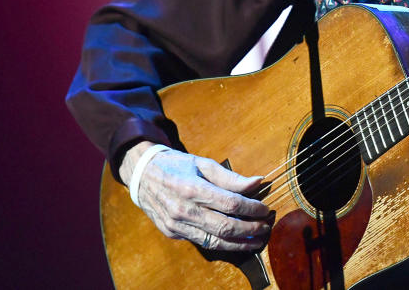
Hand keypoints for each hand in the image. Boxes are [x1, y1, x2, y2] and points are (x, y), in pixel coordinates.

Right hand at [119, 141, 270, 251]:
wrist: (142, 175)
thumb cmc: (176, 165)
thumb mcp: (203, 163)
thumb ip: (231, 177)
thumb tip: (257, 182)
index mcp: (192, 188)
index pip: (231, 204)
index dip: (252, 209)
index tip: (265, 209)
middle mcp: (183, 210)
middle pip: (225, 227)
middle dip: (250, 229)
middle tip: (266, 227)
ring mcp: (176, 225)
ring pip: (214, 241)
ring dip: (239, 244)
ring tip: (257, 240)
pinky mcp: (172, 233)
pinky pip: (202, 242)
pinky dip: (222, 244)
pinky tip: (236, 241)